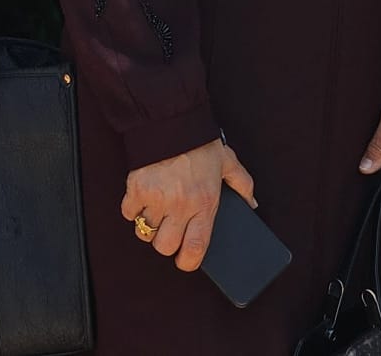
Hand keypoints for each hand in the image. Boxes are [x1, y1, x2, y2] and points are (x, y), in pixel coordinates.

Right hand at [121, 138, 255, 273]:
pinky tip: (141, 199)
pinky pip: (128, 213)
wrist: (171, 119)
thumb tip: (252, 204)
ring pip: (145, 232)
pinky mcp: (136, 188)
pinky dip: (132, 209)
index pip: (196, 247)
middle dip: (166, 243)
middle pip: (165, 246)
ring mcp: (156, 198)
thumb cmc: (200, 143)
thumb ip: (242, 184)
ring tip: (156, 212)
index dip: (189, 261)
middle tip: (169, 231)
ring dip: (149, 226)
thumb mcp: (227, 161)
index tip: (186, 260)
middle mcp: (180, 205)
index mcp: (204, 203)